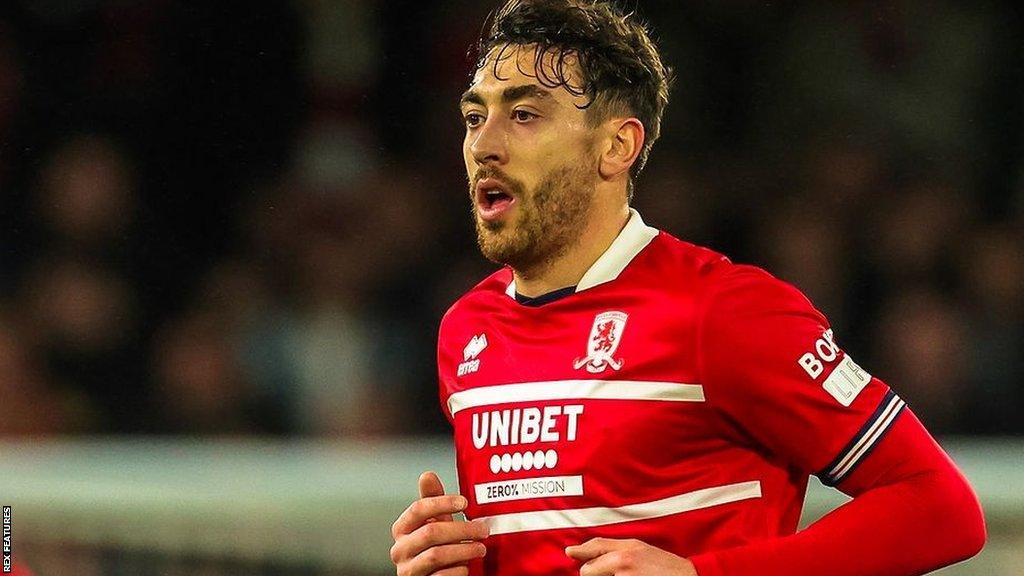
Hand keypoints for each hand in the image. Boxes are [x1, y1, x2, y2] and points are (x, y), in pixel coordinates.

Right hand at [390, 471, 489, 575]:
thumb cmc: (434, 546)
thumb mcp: (435, 522)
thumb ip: (432, 500)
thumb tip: (427, 475)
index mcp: (402, 529)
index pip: (418, 509)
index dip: (442, 503)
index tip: (464, 502)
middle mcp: (400, 549)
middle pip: (431, 532)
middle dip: (461, 530)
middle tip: (482, 530)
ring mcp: (408, 570)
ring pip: (436, 555)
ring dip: (464, 550)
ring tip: (480, 548)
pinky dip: (458, 570)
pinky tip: (466, 566)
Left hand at [565, 538, 697, 575]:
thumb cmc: (665, 566)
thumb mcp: (641, 549)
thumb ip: (618, 549)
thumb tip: (594, 553)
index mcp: (627, 549)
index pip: (596, 547)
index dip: (580, 551)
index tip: (569, 552)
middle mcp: (623, 561)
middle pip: (589, 571)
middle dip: (593, 574)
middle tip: (612, 575)